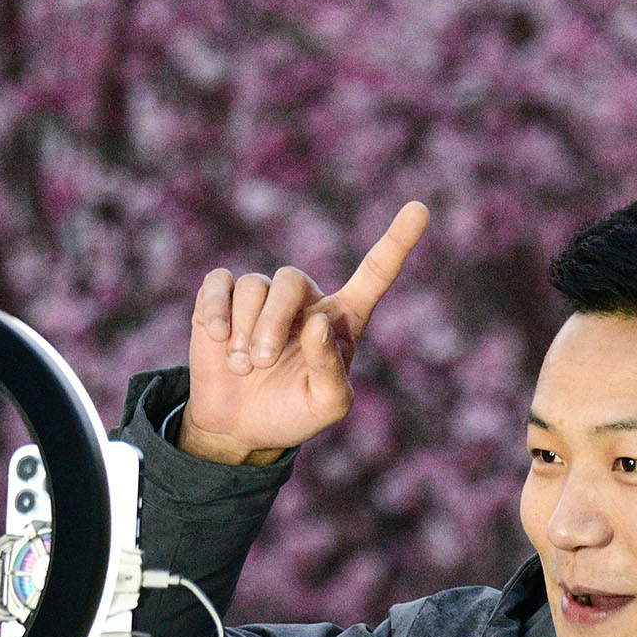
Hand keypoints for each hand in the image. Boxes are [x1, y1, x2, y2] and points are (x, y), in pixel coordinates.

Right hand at [179, 202, 430, 464]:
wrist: (241, 428)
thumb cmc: (294, 413)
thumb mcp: (327, 405)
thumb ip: (331, 368)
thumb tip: (317, 322)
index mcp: (341, 319)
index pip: (375, 272)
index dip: (397, 241)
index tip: (420, 209)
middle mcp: (304, 300)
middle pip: (290, 280)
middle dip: (273, 323)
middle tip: (265, 362)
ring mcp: (262, 296)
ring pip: (253, 285)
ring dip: (246, 332)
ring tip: (244, 366)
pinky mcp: (222, 298)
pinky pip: (219, 283)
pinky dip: (216, 311)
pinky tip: (217, 338)